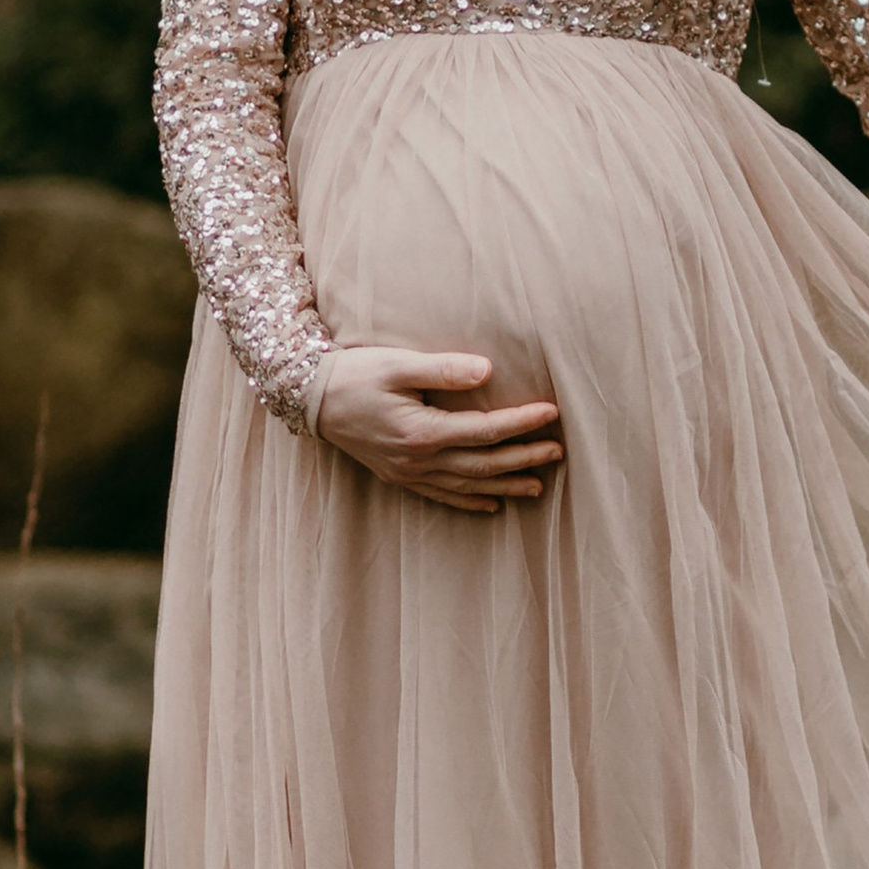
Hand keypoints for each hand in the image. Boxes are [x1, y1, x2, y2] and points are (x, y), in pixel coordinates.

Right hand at [314, 345, 565, 513]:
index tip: (552, 413)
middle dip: (524, 459)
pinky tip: (492, 504)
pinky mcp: (398, 476)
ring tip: (538, 487)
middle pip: (484, 465)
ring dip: (505, 486)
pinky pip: (442, 496)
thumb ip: (443, 369)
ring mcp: (408, 473)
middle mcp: (418, 460)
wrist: (310, 398)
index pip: (485, 431)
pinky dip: (470, 501)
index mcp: (423, 432)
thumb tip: (488, 371)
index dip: (522, 423)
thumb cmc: (354, 374)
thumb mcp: (398, 364)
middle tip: (558, 452)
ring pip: (467, 486)